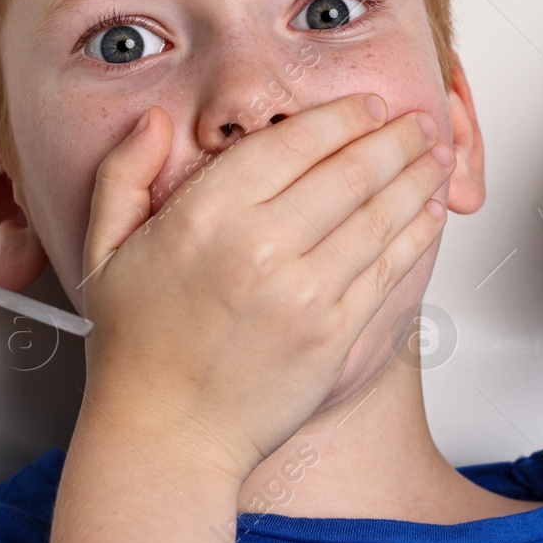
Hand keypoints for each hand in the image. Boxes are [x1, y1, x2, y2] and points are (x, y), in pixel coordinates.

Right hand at [79, 94, 452, 481]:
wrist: (167, 436)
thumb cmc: (137, 347)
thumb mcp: (106, 249)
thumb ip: (123, 174)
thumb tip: (154, 123)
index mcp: (207, 217)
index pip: (292, 144)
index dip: (341, 117)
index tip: (367, 106)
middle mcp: (261, 248)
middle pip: (349, 172)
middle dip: (393, 140)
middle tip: (417, 122)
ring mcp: (304, 294)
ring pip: (379, 216)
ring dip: (417, 179)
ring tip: (436, 157)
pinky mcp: (334, 336)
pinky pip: (388, 270)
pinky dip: (416, 235)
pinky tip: (430, 213)